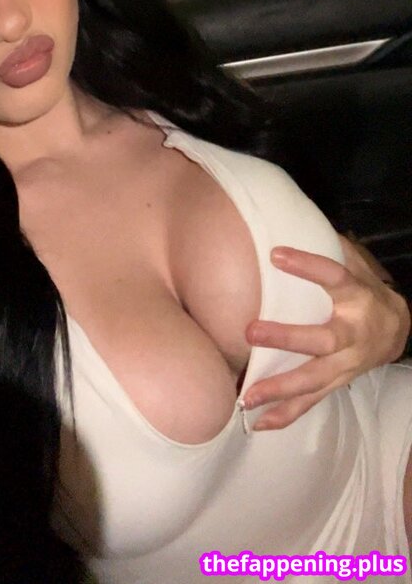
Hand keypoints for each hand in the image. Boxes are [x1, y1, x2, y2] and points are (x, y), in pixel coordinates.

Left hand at [242, 238, 410, 430]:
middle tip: (250, 331)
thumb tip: (287, 220)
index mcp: (357, 296)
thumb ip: (328, 248)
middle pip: (321, 339)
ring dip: (280, 388)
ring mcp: (347, 363)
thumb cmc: (365, 289)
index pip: (334, 276)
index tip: (276, 255)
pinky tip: (260, 422)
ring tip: (247, 396)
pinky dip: (287, 415)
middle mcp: (354, 333)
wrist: (398, 329)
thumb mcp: (356, 264)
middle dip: (287, 338)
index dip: (308, 266)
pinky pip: (312, 402)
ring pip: (314, 379)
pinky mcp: (339, 382)